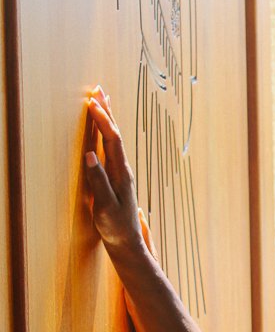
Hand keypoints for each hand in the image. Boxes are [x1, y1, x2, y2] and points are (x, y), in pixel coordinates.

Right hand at [85, 86, 147, 260]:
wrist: (127, 242)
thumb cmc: (116, 226)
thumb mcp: (105, 205)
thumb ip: (98, 181)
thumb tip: (89, 155)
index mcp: (120, 173)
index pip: (112, 140)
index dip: (103, 120)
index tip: (92, 103)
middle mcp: (123, 169)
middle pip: (115, 134)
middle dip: (107, 112)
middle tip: (98, 90)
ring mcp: (121, 172)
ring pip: (114, 139)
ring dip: (107, 119)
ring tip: (101, 101)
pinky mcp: (116, 177)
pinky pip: (111, 148)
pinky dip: (106, 133)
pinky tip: (104, 130)